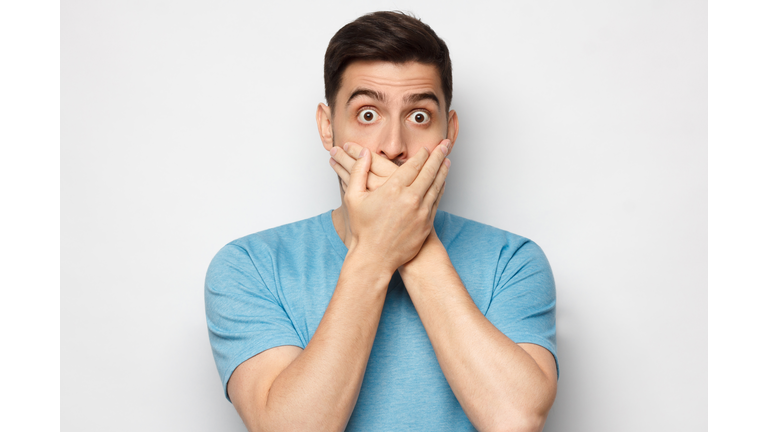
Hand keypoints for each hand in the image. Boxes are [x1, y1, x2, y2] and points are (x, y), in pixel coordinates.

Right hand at [336, 142, 450, 272]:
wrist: (375, 257)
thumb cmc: (363, 229)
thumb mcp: (353, 197)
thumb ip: (359, 172)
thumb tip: (364, 153)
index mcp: (393, 189)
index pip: (413, 165)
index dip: (422, 155)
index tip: (426, 148)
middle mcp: (410, 198)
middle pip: (429, 171)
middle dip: (438, 156)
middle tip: (445, 145)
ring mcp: (421, 211)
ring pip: (436, 185)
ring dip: (443, 171)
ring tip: (447, 160)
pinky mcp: (426, 223)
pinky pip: (436, 201)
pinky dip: (441, 189)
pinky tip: (442, 182)